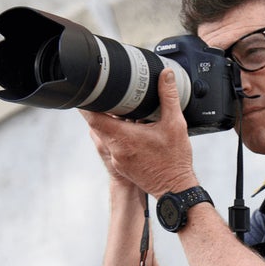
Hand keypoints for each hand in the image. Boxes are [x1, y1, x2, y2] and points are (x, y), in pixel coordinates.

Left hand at [80, 71, 197, 196]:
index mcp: (123, 138)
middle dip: (102, 109)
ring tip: (124, 113)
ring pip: (105, 135)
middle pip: (96, 124)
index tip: (90, 91)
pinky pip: (113, 146)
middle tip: (109, 96)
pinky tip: (132, 131)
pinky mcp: (121, 166)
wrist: (176, 189)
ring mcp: (117, 160)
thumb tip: (166, 76)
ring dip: (111, 123)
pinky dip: (118, 136)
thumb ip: (168, 97)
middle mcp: (116, 150)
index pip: (92, 117)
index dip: (88, 102)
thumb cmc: (175, 162)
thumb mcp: (175, 124)